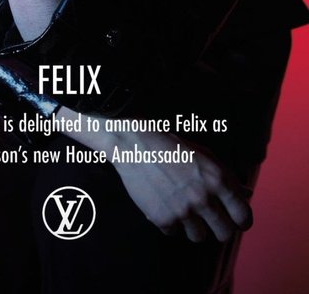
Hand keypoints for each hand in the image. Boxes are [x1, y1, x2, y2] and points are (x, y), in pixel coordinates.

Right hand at [111, 130, 251, 242]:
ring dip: (194, 227)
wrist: (136, 145)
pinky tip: (165, 205)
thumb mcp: (206, 156)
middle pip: (224, 233)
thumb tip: (246, 194)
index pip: (243, 216)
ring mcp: (182, 211)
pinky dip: (170, 223)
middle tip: (211, 219)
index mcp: (218, 180)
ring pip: (199, 237)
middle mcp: (203, 198)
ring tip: (185, 210)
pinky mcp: (162, 218)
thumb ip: (227, 177)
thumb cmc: (173, 146)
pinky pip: (174, 233)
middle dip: (219, 228)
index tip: (235, 220)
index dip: (241, 220)